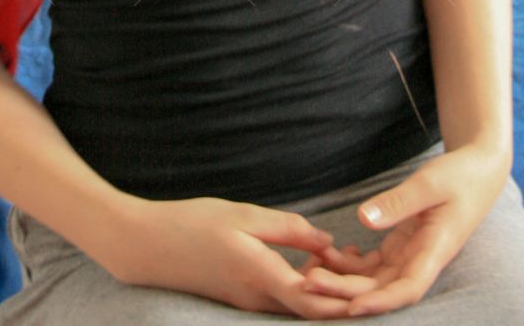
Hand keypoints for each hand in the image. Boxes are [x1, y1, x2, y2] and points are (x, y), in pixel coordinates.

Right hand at [109, 193, 384, 317]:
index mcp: (259, 275)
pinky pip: (283, 298)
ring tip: (357, 265)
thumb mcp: (242, 215)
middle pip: (312, 308)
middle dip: (346, 296)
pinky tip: (319, 264)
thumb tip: (327, 241)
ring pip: (299, 304)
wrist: (146, 246)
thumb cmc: (191, 223)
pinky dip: (307, 286)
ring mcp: (249, 300)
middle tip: (375, 274)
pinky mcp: (241, 296)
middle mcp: (257, 297)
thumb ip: (287, 228)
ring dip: (329, 291)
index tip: (378, 289)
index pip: (314, 300)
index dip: (347, 300)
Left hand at [297, 143, 511, 316]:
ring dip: (344, 278)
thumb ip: (398, 202)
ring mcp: (411, 254)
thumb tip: (363, 219)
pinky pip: (374, 263)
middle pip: (384, 288)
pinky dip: (351, 262)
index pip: (408, 288)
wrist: (477, 171)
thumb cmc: (459, 176)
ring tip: (310, 269)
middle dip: (347, 290)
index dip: (380, 301)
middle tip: (308, 282)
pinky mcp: (402, 244)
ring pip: (375, 278)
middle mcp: (422, 260)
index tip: (350, 306)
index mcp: (436, 250)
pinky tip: (328, 254)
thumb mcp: (429, 183)